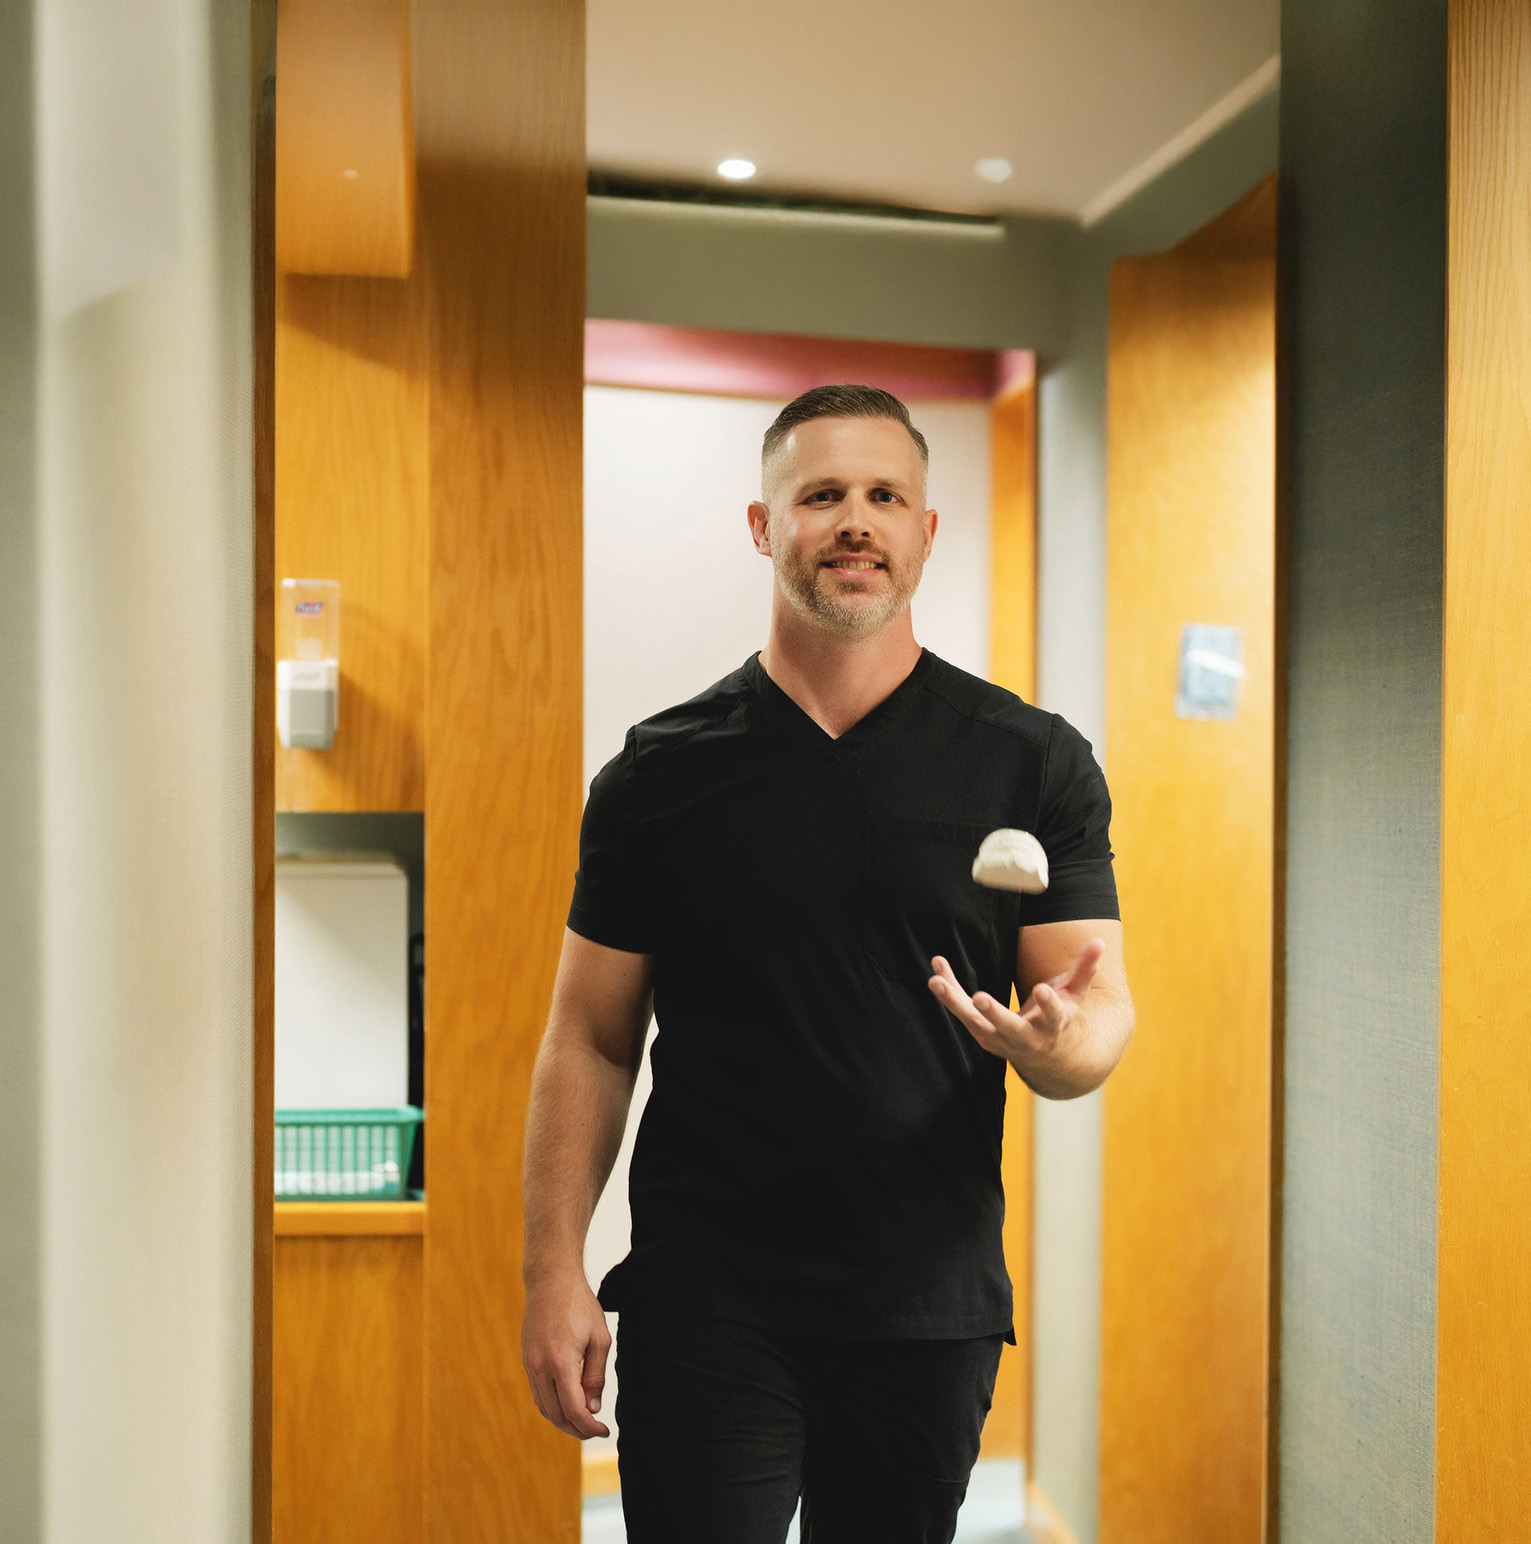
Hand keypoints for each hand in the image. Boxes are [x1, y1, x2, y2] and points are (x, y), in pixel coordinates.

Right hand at [521, 1270, 611, 1438]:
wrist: (551, 1280)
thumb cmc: (580, 1305)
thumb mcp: (599, 1338)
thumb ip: (596, 1375)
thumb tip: (592, 1408)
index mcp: (561, 1362)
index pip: (574, 1410)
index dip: (590, 1427)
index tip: (604, 1430)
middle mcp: (540, 1367)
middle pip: (556, 1415)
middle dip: (577, 1429)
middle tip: (595, 1429)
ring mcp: (530, 1365)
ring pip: (544, 1408)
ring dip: (563, 1420)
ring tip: (584, 1419)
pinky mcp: (526, 1360)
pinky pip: (537, 1394)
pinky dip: (552, 1406)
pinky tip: (568, 1403)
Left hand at [927, 938, 1105, 1067]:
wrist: (1047, 1056)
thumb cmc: (1061, 1016)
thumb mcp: (1075, 995)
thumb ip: (1085, 970)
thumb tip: (1100, 942)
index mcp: (1054, 1026)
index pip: (1054, 1016)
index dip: (1049, 1004)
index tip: (1043, 990)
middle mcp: (1026, 1038)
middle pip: (1008, 1027)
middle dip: (994, 1013)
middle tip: (979, 998)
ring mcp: (1001, 1040)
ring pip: (975, 1023)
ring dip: (954, 1001)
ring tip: (935, 980)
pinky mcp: (982, 1035)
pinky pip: (962, 1013)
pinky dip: (949, 993)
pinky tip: (936, 972)